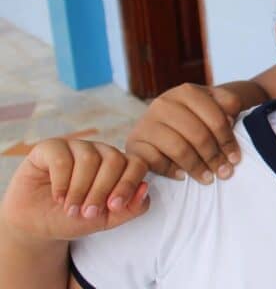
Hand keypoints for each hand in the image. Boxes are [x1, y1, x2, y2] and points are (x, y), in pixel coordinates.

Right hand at [0, 139, 149, 243]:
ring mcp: (76, 146)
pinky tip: (58, 197)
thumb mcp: (106, 220)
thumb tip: (145, 188)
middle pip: (114, 159)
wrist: (36, 224)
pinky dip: (62, 182)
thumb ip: (130, 208)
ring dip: (80, 189)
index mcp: (119, 166)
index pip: (136, 164)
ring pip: (89, 158)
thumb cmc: (74, 219)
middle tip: (88, 213)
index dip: (128, 184)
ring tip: (71, 209)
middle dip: (102, 190)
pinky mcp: (50, 147)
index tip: (113, 207)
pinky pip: (62, 158)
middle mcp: (101, 152)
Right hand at [125, 83, 241, 183]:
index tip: (236, 158)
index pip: (215, 118)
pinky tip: (182, 176)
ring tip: (208, 178)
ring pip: (178, 148)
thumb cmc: (196, 116)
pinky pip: (154, 160)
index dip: (228, 141)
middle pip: (197, 135)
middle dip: (214, 157)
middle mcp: (163, 103)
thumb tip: (229, 120)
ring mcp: (146, 122)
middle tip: (225, 172)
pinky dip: (170, 170)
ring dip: (196, 167)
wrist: (163, 122)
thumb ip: (228, 104)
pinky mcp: (134, 142)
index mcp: (187, 91)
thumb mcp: (215, 104)